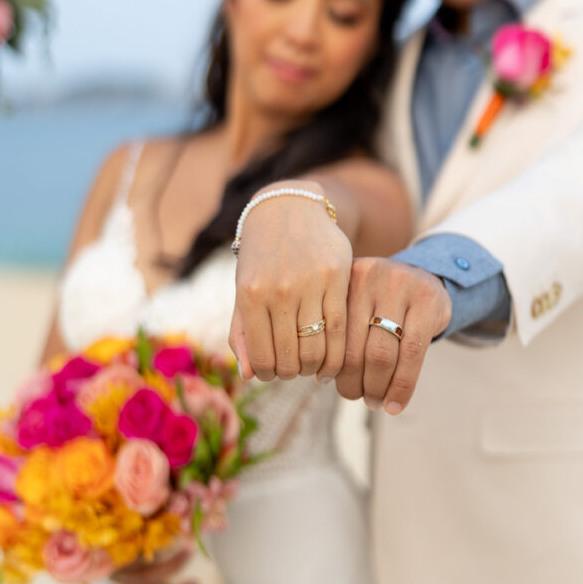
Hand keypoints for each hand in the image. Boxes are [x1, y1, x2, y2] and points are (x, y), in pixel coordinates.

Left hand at [229, 185, 352, 382]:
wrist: (288, 208)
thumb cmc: (261, 256)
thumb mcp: (243, 289)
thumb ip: (242, 331)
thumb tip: (249, 375)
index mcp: (251, 295)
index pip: (263, 357)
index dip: (268, 374)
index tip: (272, 373)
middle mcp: (280, 290)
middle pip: (292, 357)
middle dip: (291, 372)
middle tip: (293, 369)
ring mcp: (311, 282)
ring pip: (318, 348)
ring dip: (314, 366)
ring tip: (311, 364)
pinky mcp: (338, 275)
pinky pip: (340, 328)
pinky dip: (336, 352)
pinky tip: (331, 356)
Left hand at [335, 258, 451, 414]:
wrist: (424, 278)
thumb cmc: (380, 301)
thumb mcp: (355, 301)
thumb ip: (339, 329)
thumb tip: (323, 379)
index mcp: (343, 278)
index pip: (330, 333)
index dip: (328, 364)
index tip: (326, 382)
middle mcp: (369, 276)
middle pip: (354, 347)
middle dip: (353, 382)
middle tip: (355, 396)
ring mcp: (400, 286)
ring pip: (381, 354)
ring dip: (376, 388)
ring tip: (374, 402)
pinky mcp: (427, 301)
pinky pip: (411, 354)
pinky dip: (402, 387)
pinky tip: (395, 404)